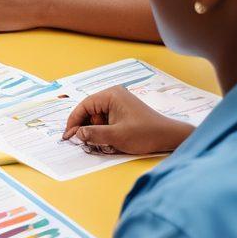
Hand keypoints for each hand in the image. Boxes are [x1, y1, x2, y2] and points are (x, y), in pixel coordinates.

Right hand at [62, 85, 194, 154]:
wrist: (168, 136)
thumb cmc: (145, 134)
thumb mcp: (116, 136)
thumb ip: (93, 134)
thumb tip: (76, 134)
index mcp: (111, 95)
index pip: (84, 105)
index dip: (74, 120)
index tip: (67, 135)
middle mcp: (114, 95)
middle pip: (90, 110)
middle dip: (84, 126)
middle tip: (78, 141)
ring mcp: (119, 102)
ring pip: (97, 115)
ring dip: (94, 129)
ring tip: (93, 142)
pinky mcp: (123, 111)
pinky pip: (106, 118)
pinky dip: (102, 129)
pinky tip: (103, 139)